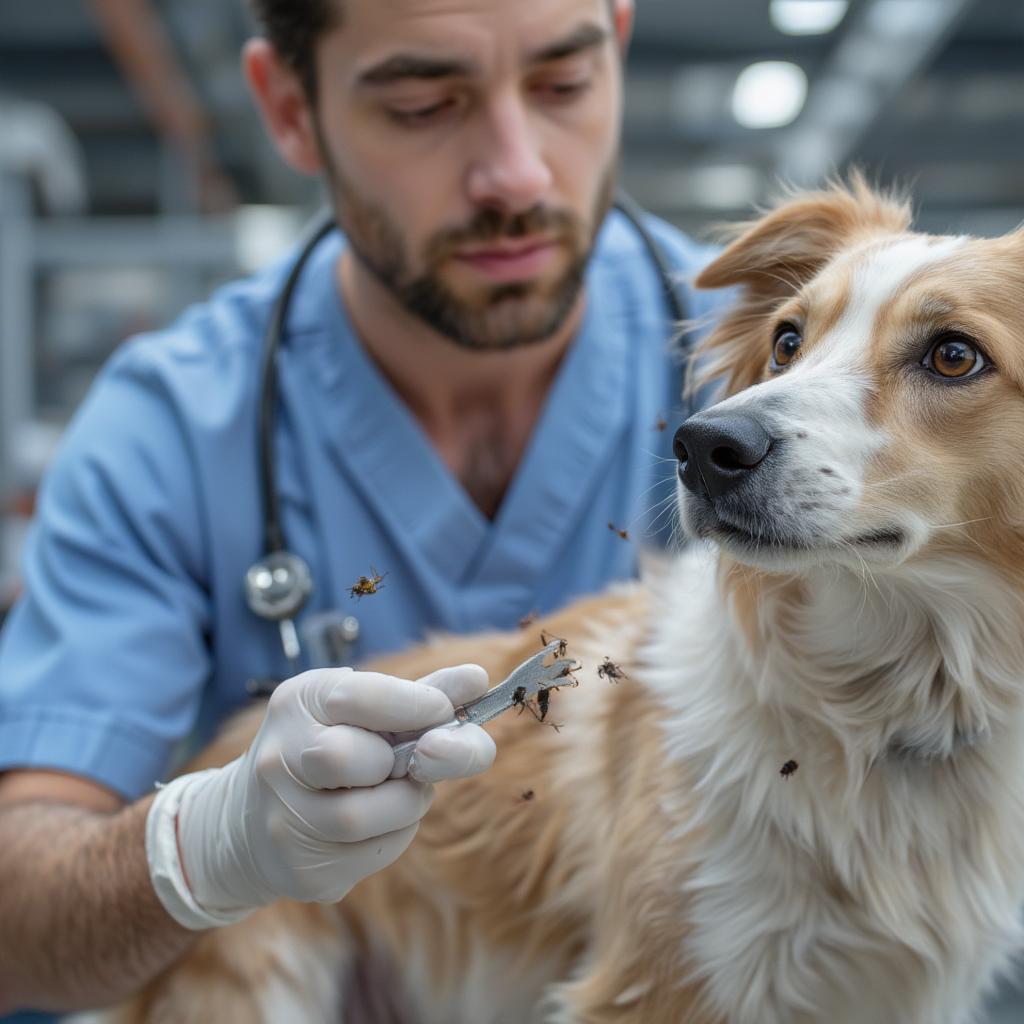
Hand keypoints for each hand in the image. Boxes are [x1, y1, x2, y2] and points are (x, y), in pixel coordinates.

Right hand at [146, 664, 494, 928]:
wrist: (251, 824)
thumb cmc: (326, 749)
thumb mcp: (363, 711)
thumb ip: (423, 695)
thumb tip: (479, 679)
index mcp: (298, 704)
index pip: (358, 697)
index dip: (413, 705)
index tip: (444, 712)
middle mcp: (281, 758)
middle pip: (357, 759)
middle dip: (404, 762)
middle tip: (414, 761)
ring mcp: (284, 818)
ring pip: (366, 815)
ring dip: (406, 804)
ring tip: (400, 792)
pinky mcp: (300, 869)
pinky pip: (371, 854)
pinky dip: (394, 835)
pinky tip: (380, 823)